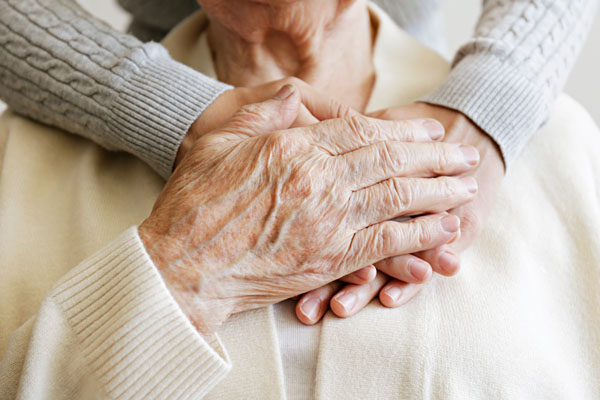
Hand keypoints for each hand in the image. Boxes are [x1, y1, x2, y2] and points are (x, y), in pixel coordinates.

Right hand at [139, 85, 478, 336]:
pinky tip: (445, 230)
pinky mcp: (330, 258)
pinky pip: (387, 242)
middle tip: (464, 154)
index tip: (429, 131)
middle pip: (391, 161)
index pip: (363, 130)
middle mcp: (319, 179)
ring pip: (399, 198)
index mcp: (293, 145)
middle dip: (435, 157)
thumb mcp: (217, 138)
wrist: (182, 267)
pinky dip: (421, 234)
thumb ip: (263, 113)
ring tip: (468, 188)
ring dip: (439, 191)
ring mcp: (328, 220)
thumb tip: (299, 99)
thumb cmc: (193, 203)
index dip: (403, 131)